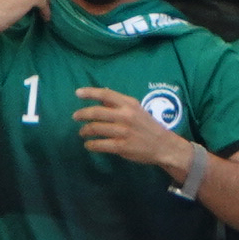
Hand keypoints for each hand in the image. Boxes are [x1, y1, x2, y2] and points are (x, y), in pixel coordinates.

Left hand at [70, 87, 187, 173]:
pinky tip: (88, 145)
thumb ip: (119, 104)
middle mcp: (126, 116)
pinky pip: (100, 144)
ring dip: (84, 131)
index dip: (90, 93)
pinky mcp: (121, 147)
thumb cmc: (147, 126)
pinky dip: (91, 144)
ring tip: (82, 132)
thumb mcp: (136, 110)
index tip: (77, 93)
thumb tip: (101, 95)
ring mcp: (123, 132)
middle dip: (82, 114)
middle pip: (96, 112)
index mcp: (129, 104)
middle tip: (75, 117)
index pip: (106, 95)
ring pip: (95, 128)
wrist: (163, 145)